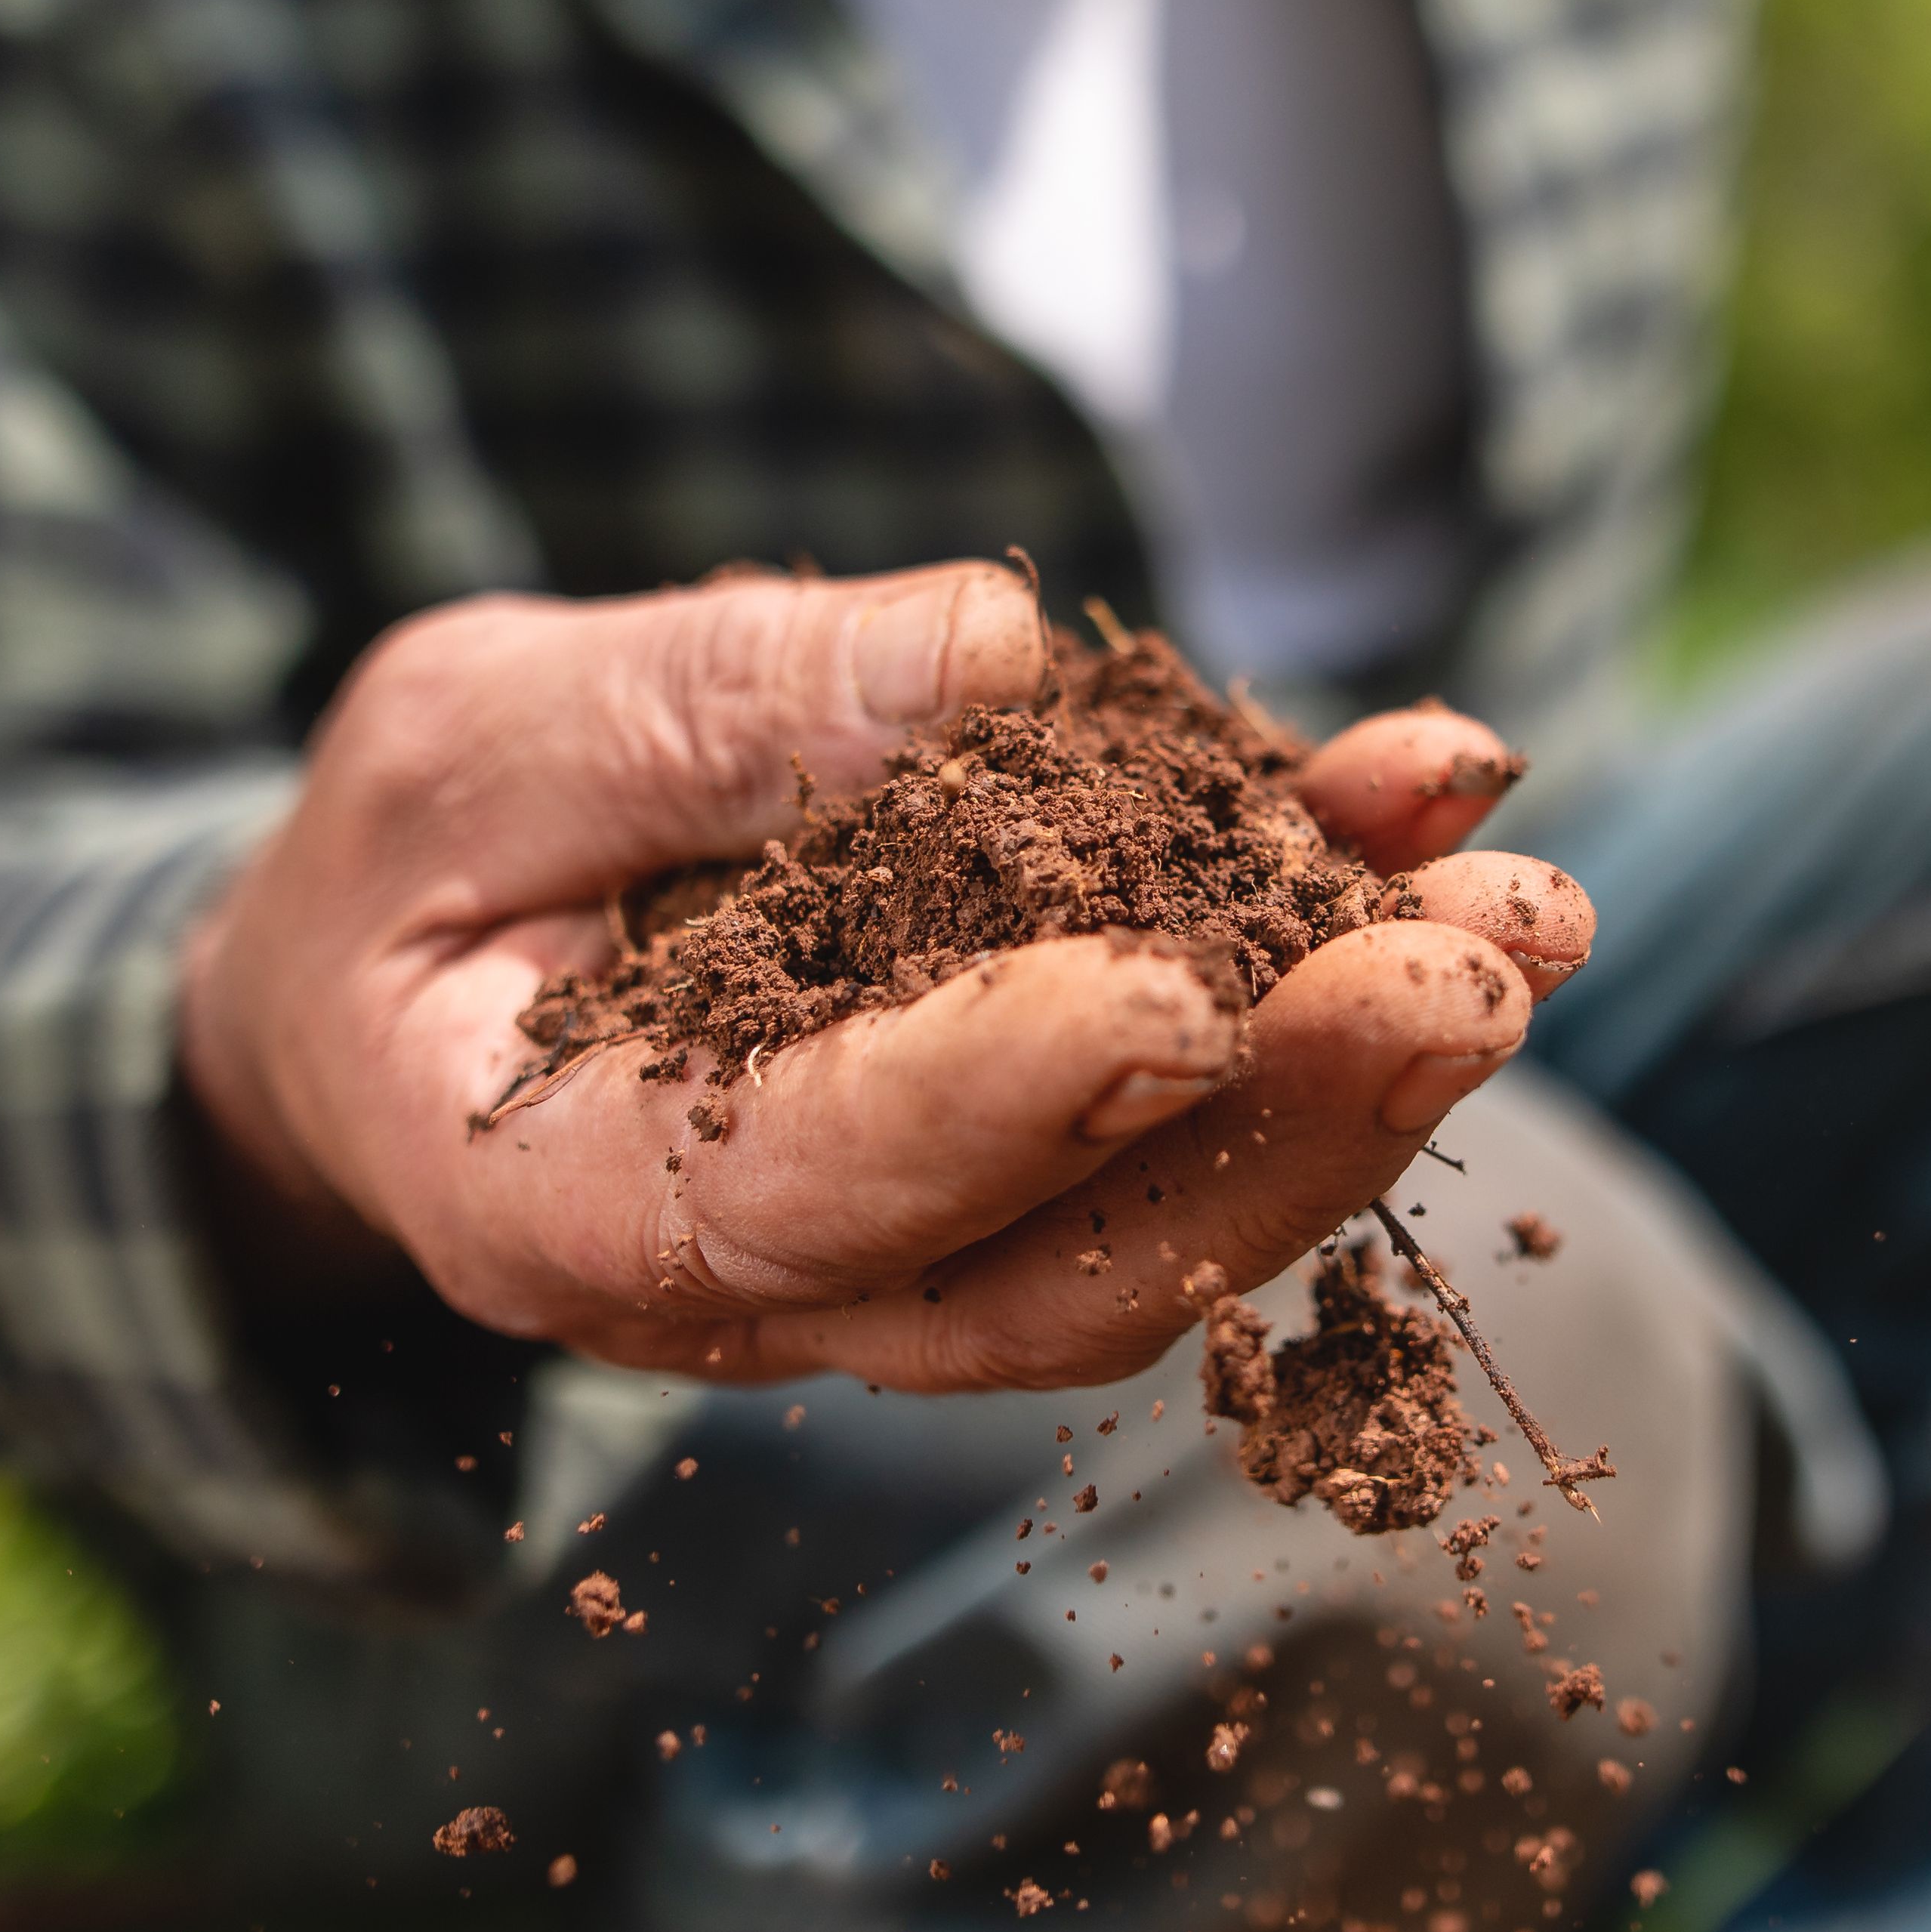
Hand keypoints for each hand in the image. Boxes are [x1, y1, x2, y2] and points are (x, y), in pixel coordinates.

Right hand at [173, 562, 1588, 1393]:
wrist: (401, 991)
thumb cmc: (405, 868)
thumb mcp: (469, 740)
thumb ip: (702, 709)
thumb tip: (990, 651)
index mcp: (583, 1209)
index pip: (817, 1188)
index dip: (998, 1102)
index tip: (1173, 997)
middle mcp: (787, 1280)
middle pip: (1069, 1264)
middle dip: (1286, 1116)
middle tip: (1464, 967)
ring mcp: (931, 1237)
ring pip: (1179, 1207)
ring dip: (1366, 1061)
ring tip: (1529, 903)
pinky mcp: (1035, 1149)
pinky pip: (1203, 1096)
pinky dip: (1328, 954)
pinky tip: (1444, 813)